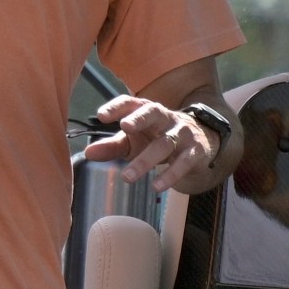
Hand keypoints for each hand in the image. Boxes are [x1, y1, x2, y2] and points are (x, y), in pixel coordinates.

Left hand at [86, 95, 221, 193]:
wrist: (200, 140)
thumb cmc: (155, 138)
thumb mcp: (132, 141)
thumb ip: (111, 146)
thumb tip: (88, 153)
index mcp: (145, 110)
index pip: (130, 102)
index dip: (116, 107)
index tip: (101, 116)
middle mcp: (164, 117)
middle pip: (152, 113)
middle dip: (139, 119)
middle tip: (124, 127)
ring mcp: (182, 132)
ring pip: (165, 143)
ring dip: (145, 160)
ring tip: (127, 177)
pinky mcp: (196, 150)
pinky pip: (184, 161)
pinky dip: (171, 174)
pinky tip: (157, 186)